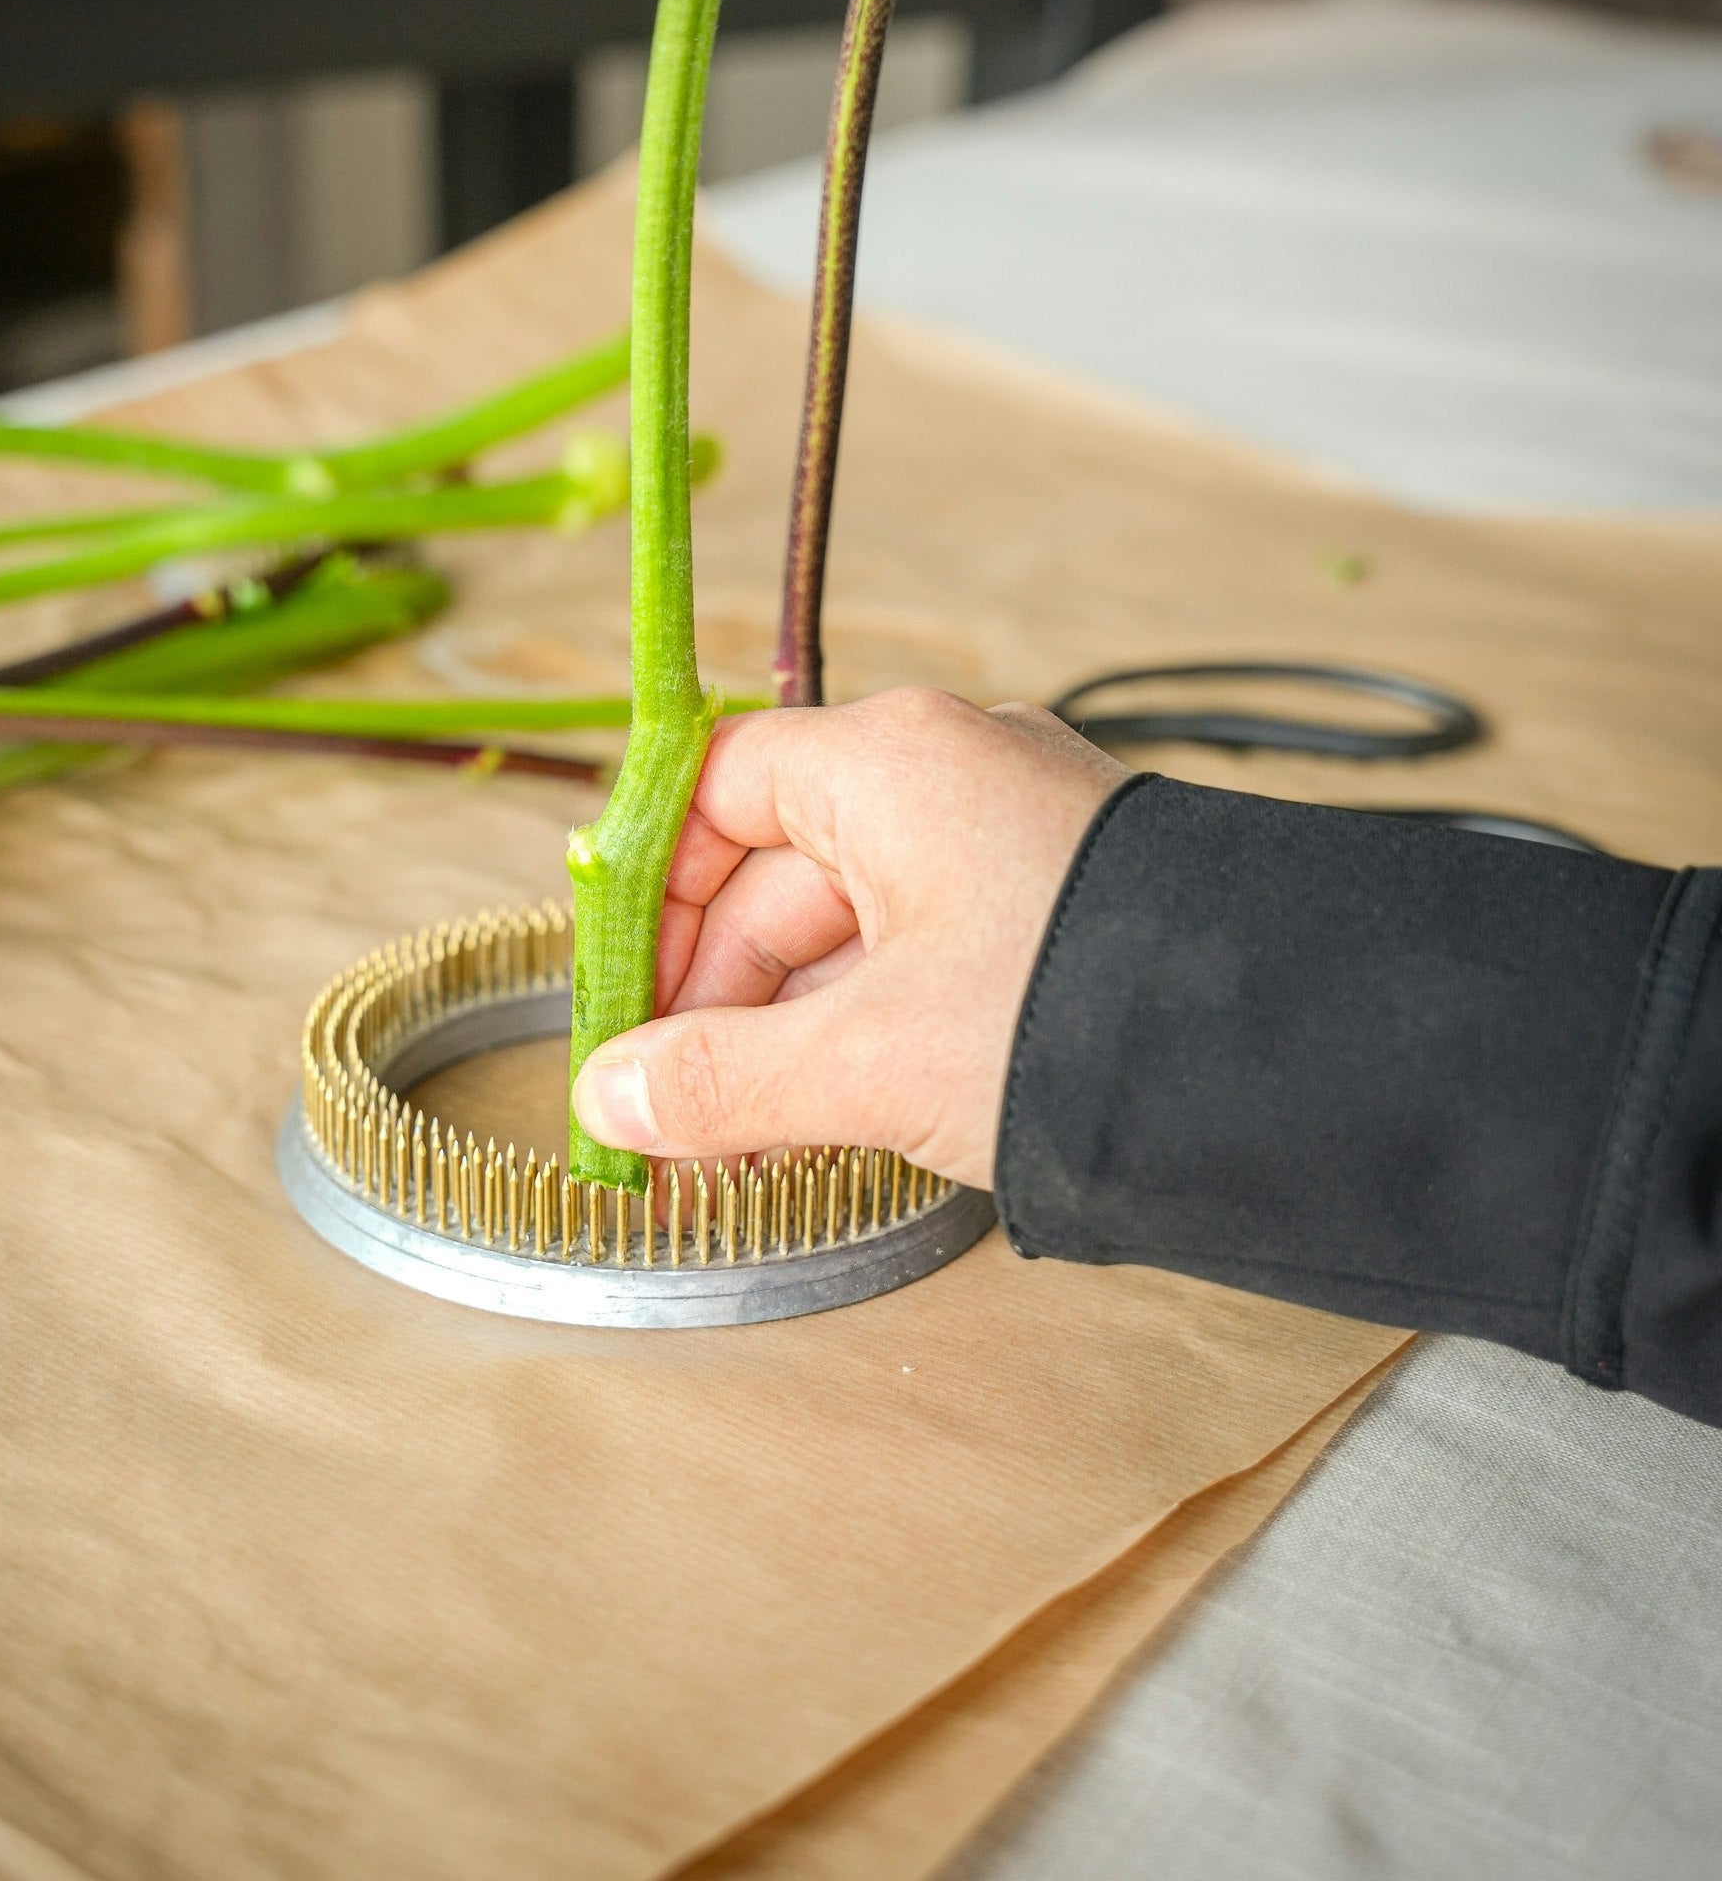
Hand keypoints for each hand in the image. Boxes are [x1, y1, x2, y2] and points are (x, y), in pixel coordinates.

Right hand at [570, 687, 1127, 1188]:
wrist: (1306, 1060)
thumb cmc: (1074, 1015)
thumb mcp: (868, 1059)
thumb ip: (720, 1078)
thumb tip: (605, 1100)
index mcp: (893, 762)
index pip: (720, 787)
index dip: (654, 892)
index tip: (621, 1001)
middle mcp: (953, 778)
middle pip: (780, 873)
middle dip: (718, 1003)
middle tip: (675, 1120)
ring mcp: (1016, 844)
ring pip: (855, 929)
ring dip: (790, 1035)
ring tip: (748, 1149)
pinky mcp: (1061, 913)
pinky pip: (928, 957)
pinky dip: (870, 1032)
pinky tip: (839, 1120)